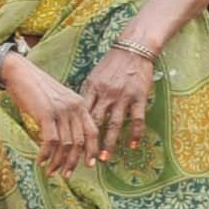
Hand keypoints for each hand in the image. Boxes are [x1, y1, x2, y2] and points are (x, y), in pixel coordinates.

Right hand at [5, 49, 99, 173]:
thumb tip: (68, 142)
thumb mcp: (59, 101)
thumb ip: (66, 116)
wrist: (20, 72)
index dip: (92, 150)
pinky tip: (40, 161)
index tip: (90, 165)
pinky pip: (50, 141)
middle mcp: (74, 107)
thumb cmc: (37, 89)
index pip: (93, 131)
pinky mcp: (46, 114)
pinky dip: (46, 154)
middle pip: (80, 142)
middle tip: (66, 175)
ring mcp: (61, 110)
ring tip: (52, 172)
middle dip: (73, 162)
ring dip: (59, 162)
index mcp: (80, 104)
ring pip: (66, 144)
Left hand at [80, 40, 158, 158]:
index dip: (75, 131)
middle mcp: (105, 94)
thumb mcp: (94, 76)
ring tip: (104, 158)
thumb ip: (88, 95)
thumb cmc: (112, 64)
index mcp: (92, 89)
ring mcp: (123, 96)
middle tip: (82, 159)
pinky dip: (135, 133)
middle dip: (88, 142)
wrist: (133, 49)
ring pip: (114, 124)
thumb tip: (77, 114)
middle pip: (94, 122)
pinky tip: (133, 145)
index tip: (69, 147)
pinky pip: (137, 119)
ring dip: (109, 143)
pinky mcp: (139, 97)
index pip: (81, 115)